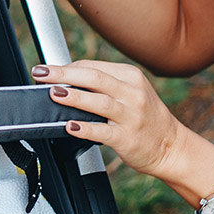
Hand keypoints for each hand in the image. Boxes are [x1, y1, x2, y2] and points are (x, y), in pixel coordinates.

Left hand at [31, 60, 185, 178]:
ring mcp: (131, 116)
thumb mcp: (131, 92)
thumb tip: (64, 80)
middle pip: (94, 77)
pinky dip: (85, 127)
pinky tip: (70, 125)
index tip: (47, 71)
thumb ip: (103, 84)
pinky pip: (103, 131)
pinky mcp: (128, 138)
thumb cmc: (145, 118)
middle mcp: (132, 93)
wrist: (172, 147)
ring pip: (99, 101)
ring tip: (54, 94)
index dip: (67, 68)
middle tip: (41, 73)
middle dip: (63, 74)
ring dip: (74, 96)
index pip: (92, 66)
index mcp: (130, 76)